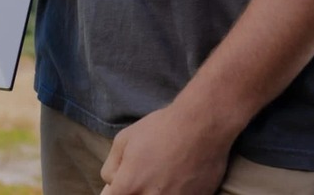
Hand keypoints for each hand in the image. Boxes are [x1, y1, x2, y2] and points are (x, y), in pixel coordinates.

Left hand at [100, 104, 233, 194]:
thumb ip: (111, 167)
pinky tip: (176, 179)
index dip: (116, 189)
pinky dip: (173, 192)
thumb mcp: (123, 139)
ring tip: (161, 176)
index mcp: (130, 185)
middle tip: (142, 176)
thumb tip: (112, 183)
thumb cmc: (160, 128)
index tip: (121, 182)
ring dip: (153, 191)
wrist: (202, 125)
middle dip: (134, 190)